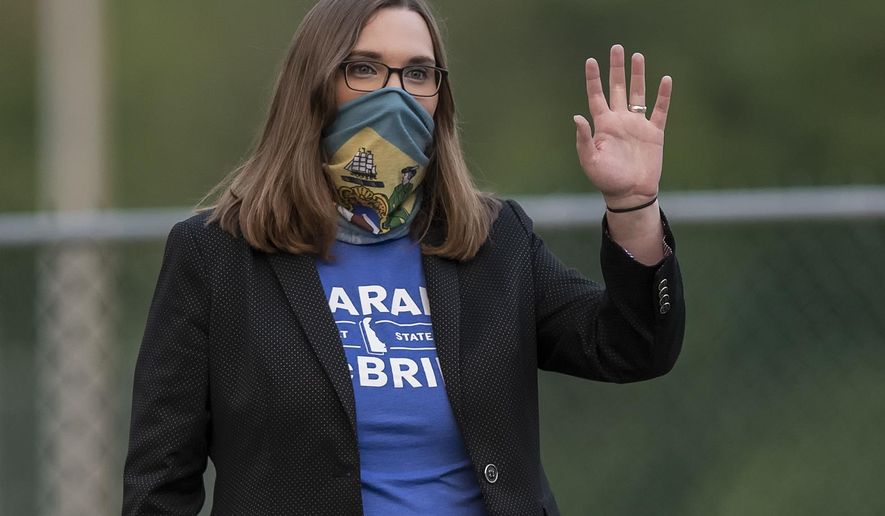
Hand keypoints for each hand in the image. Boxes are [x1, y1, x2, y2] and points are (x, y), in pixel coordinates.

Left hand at [574, 44, 671, 208]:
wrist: (630, 193)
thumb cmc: (606, 179)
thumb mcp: (590, 160)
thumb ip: (584, 139)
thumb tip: (577, 117)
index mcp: (603, 125)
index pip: (596, 96)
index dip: (593, 78)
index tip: (591, 60)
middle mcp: (620, 120)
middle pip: (617, 88)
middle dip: (616, 69)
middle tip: (616, 48)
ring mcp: (637, 125)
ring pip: (638, 93)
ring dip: (638, 75)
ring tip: (637, 56)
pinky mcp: (654, 133)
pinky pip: (660, 110)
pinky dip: (663, 95)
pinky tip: (665, 79)